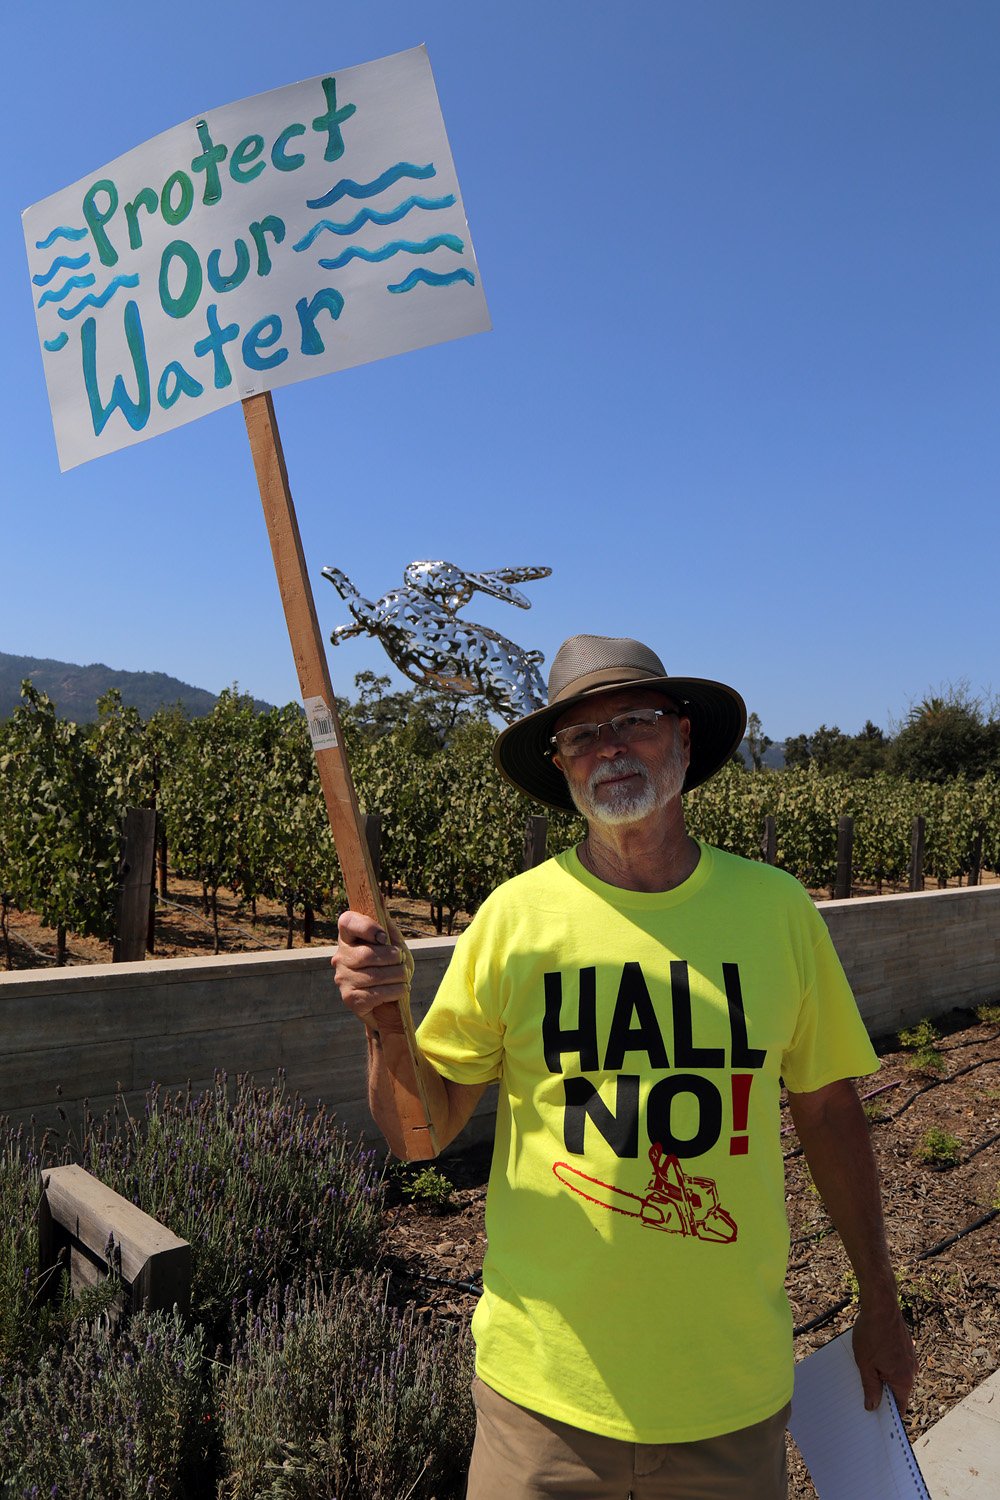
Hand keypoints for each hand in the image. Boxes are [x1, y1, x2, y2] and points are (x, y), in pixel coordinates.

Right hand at [332, 911, 413, 1031]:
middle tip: (402, 962)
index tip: (383, 937)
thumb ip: (386, 924)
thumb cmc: (390, 967)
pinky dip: (397, 991)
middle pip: (367, 954)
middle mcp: (340, 957)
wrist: (389, 1002)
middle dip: (394, 959)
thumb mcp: (392, 944)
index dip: (367, 927)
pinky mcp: (350, 999)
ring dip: (399, 976)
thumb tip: (381, 897)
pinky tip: (400, 990)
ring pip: (376, 975)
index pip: (347, 922)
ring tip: (404, 977)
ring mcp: (343, 979)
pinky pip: (378, 993)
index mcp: (348, 938)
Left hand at [851, 1299, 916, 1415]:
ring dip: (882, 1376)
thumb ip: (871, 1388)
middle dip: (881, 1393)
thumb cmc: (872, 1334)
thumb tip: (872, 1407)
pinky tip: (871, 1357)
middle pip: (897, 1391)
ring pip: (895, 1375)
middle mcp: (911, 1371)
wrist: (881, 1305)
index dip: (888, 1415)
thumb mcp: (866, 1365)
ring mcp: (910, 1358)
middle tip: (863, 1394)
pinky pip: (896, 1362)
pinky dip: (885, 1364)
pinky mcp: (905, 1347)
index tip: (876, 1420)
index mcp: (904, 1380)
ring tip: (864, 1370)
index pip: (899, 1407)